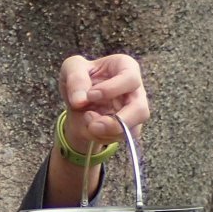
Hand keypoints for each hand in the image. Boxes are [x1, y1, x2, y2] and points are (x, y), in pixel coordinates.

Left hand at [45, 54, 149, 205]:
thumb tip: (80, 101)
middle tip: (93, 125)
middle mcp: (135, 92)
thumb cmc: (78, 80)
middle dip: (117, 121)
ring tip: (89, 129)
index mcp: (125, 68)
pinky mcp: (125, 132)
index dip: (110, 89)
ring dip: (109, 135)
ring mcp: (132, 114)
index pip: (130, 77)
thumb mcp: (70, 70)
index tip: (86, 97)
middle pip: (142, 109)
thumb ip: (74, 79)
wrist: (78, 103)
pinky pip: (122, 143)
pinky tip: (91, 132)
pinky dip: (105, 141)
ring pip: (133, 131)